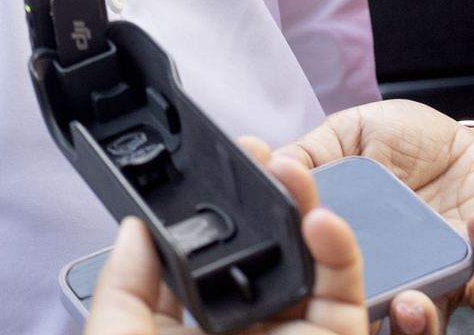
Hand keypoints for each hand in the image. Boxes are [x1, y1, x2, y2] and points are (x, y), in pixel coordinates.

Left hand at [85, 150, 440, 334]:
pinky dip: (343, 261)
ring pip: (315, 273)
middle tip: (268, 156)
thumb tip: (137, 227)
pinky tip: (322, 224)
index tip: (226, 163)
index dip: (226, 209)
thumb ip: (126, 285)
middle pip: (273, 256)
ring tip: (296, 175)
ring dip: (313, 217)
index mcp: (194, 333)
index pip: (215, 259)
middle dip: (277, 202)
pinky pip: (347, 306)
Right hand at [276, 100, 473, 322]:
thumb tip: (267, 163)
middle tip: (357, 310)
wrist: (472, 145)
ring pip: (433, 326)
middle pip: (376, 323)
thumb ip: (311, 153)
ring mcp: (443, 281)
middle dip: (368, 325)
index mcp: (353, 250)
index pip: (326, 282)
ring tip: (414, 300)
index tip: (301, 280)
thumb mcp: (349, 135)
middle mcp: (395, 276)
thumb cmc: (407, 144)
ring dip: (422, 322)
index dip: (313, 289)